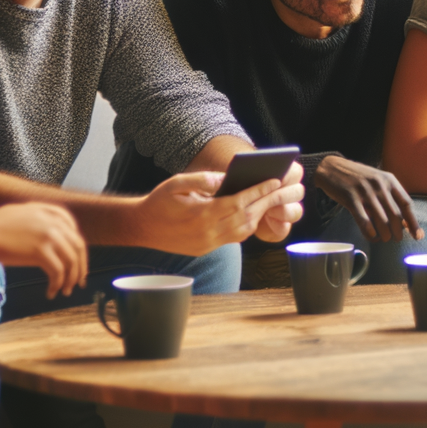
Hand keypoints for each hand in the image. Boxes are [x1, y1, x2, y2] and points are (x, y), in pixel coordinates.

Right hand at [0, 202, 87, 298]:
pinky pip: (58, 272)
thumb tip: (47, 234)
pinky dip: (57, 284)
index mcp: (47, 211)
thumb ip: (37, 219)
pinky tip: (51, 292)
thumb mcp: (19, 213)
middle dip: (81, 266)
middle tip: (79, 281)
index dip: (77, 246)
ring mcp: (48, 236)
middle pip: (78, 246)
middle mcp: (52, 222)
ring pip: (71, 261)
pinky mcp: (40, 252)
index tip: (76, 259)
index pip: (73, 227)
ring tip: (65, 291)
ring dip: (70, 279)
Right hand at [129, 169, 306, 253]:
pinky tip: (253, 214)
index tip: (275, 181)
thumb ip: (202, 180)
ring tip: (272, 200)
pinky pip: (233, 238)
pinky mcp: (206, 249)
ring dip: (259, 215)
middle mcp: (208, 232)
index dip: (259, 191)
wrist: (142, 228)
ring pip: (243, 231)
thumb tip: (225, 178)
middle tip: (284, 190)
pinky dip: (246, 225)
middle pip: (247, 217)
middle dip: (267, 202)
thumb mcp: (176, 183)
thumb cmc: (158, 202)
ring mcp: (208, 243)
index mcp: (202, 214)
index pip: (239, 202)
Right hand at [314, 156, 423, 242]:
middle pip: (395, 215)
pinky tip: (371, 236)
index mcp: (389, 180)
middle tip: (396, 239)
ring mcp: (365, 192)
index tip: (417, 236)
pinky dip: (369, 232)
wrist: (332, 167)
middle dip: (398, 232)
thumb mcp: (378, 180)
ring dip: (385, 234)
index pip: (406, 203)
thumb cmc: (358, 178)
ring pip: (381, 220)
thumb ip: (391, 196)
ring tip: (384, 239)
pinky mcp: (351, 198)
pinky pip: (364, 220)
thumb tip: (405, 221)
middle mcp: (379, 185)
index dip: (413, 222)